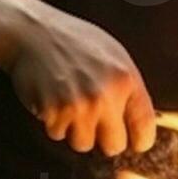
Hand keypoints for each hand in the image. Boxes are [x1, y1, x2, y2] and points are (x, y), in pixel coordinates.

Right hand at [0, 1, 155, 156]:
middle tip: (96, 123)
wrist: (32, 32)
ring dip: (76, 131)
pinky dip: (54, 122)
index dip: (140, 140)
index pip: (145, 127)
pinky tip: (53, 99)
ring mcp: (78, 106)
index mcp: (126, 79)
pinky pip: (58, 134)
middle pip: (114, 146)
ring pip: (83, 144)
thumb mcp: (115, 56)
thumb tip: (140, 121)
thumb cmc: (74, 41)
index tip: (135, 142)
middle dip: (105, 139)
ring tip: (71, 104)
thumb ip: (129, 88)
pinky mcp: (52, 113)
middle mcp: (105, 96)